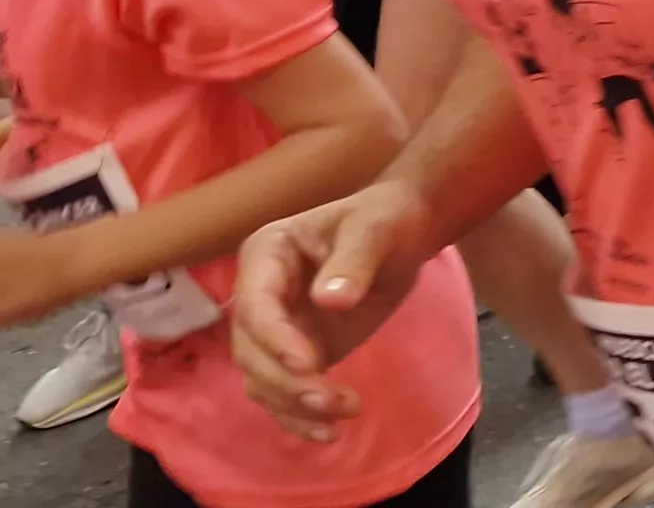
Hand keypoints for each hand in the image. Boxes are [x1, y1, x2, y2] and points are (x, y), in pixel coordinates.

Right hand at [229, 183, 439, 441]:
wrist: (403, 235)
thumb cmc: (386, 221)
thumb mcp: (376, 230)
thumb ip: (354, 261)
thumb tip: (330, 301)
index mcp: (266, 254)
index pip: (255, 304)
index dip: (275, 338)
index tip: (309, 364)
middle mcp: (258, 294)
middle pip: (251, 350)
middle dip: (286, 381)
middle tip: (333, 399)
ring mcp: (274, 327)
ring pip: (262, 378)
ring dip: (294, 405)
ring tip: (344, 412)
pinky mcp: (295, 353)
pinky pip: (283, 391)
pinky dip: (299, 416)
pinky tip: (328, 433)